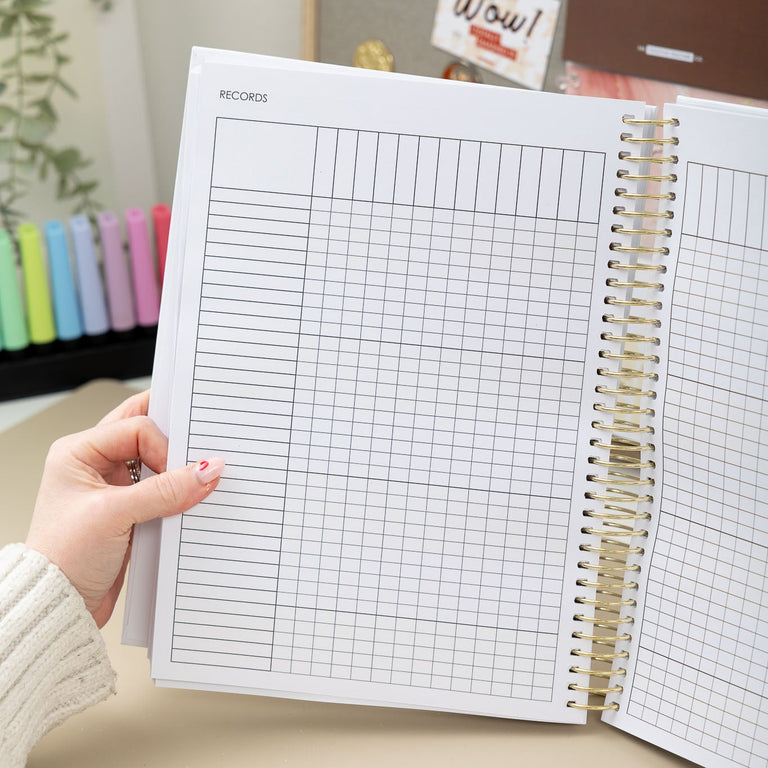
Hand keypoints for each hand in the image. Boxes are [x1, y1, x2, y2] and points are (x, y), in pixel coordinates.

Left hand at [25, 390, 223, 627]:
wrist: (61, 605)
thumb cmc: (63, 558)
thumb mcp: (115, 516)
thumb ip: (165, 490)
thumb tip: (207, 471)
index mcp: (78, 452)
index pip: (136, 428)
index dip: (164, 447)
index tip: (181, 473)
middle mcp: (95, 464)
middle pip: (144, 432)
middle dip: (173, 440)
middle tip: (199, 447)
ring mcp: (113, 487)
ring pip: (156, 461)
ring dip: (177, 471)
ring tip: (193, 482)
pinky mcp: (129, 509)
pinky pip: (162, 489)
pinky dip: (178, 492)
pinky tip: (188, 500)